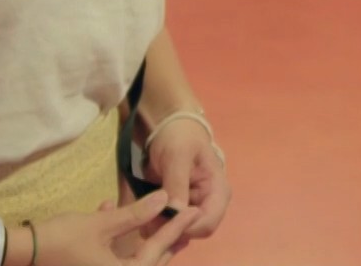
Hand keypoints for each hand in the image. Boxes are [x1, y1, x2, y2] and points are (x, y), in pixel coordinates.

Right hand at [22, 191, 199, 265]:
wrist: (21, 253)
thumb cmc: (62, 240)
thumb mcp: (101, 224)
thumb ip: (135, 214)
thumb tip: (165, 198)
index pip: (157, 250)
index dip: (176, 228)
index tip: (193, 212)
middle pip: (150, 260)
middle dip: (167, 238)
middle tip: (184, 218)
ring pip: (134, 258)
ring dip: (145, 237)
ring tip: (158, 216)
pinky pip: (115, 256)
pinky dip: (120, 239)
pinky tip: (107, 209)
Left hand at [141, 119, 231, 251]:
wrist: (169, 129)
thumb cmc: (179, 138)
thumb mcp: (178, 156)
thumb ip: (177, 184)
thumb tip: (175, 213)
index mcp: (218, 191)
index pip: (207, 223)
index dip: (184, 227)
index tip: (160, 219)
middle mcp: (210, 205)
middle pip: (193, 232)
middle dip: (169, 230)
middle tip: (145, 221)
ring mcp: (195, 208)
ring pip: (180, 232)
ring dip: (160, 229)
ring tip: (142, 217)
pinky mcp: (180, 210)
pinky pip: (170, 227)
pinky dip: (156, 226)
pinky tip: (143, 217)